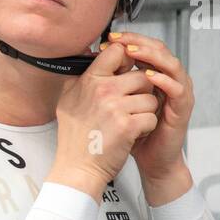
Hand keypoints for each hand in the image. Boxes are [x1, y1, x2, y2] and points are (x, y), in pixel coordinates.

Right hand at [49, 34, 160, 192]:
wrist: (77, 168)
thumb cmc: (75, 137)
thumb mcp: (68, 99)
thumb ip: (80, 77)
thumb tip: (91, 56)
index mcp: (89, 80)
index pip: (118, 51)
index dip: (128, 61)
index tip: (125, 74)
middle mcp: (102, 90)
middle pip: (142, 76)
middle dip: (142, 93)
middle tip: (129, 108)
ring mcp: (116, 107)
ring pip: (151, 98)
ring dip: (145, 112)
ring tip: (129, 123)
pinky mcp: (128, 126)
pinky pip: (151, 118)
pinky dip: (146, 128)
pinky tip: (132, 135)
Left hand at [105, 29, 193, 184]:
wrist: (148, 159)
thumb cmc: (130, 132)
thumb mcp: (113, 103)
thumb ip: (106, 82)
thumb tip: (86, 63)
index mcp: (153, 74)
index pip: (144, 47)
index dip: (128, 40)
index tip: (108, 39)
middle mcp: (168, 79)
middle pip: (159, 49)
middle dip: (139, 41)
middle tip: (120, 39)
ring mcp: (178, 92)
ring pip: (171, 64)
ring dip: (151, 55)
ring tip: (133, 51)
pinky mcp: (182, 107)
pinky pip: (177, 88)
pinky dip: (164, 80)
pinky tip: (149, 77)